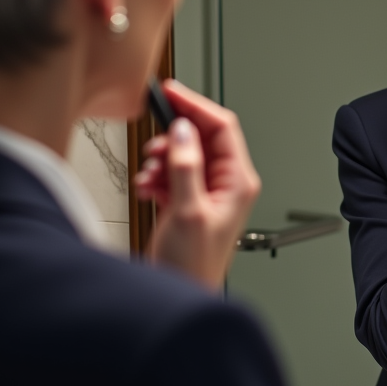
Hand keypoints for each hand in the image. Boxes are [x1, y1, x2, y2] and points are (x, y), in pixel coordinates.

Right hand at [134, 80, 260, 289]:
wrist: (181, 293)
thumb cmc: (193, 266)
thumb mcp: (188, 211)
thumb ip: (185, 167)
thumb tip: (184, 131)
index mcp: (238, 181)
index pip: (223, 127)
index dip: (196, 106)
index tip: (170, 92)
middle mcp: (226, 184)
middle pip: (201, 137)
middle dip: (174, 136)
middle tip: (155, 143)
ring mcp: (207, 192)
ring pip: (184, 154)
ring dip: (163, 158)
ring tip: (151, 172)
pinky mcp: (188, 201)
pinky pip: (172, 173)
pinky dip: (157, 175)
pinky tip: (148, 187)